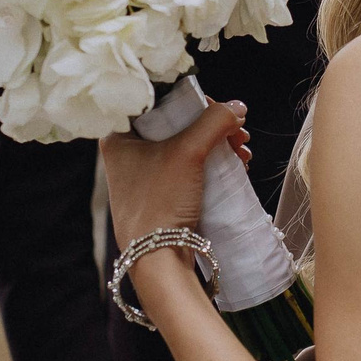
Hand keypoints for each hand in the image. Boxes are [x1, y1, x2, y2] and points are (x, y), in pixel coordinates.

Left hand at [97, 100, 249, 252]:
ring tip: (241, 155)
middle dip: (214, 128)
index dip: (196, 103)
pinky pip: (188, 167)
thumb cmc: (160, 202)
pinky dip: (211, 164)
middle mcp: (127, 152)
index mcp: (119, 136)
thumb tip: (237, 107)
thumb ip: (214, 123)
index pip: (161, 102)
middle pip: (178, 124)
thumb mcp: (188, 153)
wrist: (156, 258)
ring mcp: (143, 175)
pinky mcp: (159, 193)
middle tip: (238, 136)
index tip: (223, 112)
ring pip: (187, 146)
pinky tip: (234, 168)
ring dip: (218, 146)